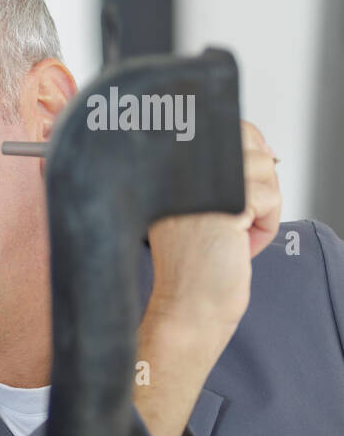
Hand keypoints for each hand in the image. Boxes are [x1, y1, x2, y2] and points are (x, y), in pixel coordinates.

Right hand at [135, 120, 280, 435]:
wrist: (189, 306)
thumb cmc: (197, 263)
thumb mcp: (203, 206)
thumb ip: (221, 172)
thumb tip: (265, 148)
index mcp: (167, 169)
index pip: (224, 129)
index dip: (245, 154)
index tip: (235, 194)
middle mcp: (176, 173)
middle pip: (248, 143)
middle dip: (256, 181)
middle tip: (235, 218)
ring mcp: (197, 188)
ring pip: (263, 169)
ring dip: (263, 205)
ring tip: (236, 233)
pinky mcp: (223, 206)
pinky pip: (269, 196)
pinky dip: (267, 223)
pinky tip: (241, 242)